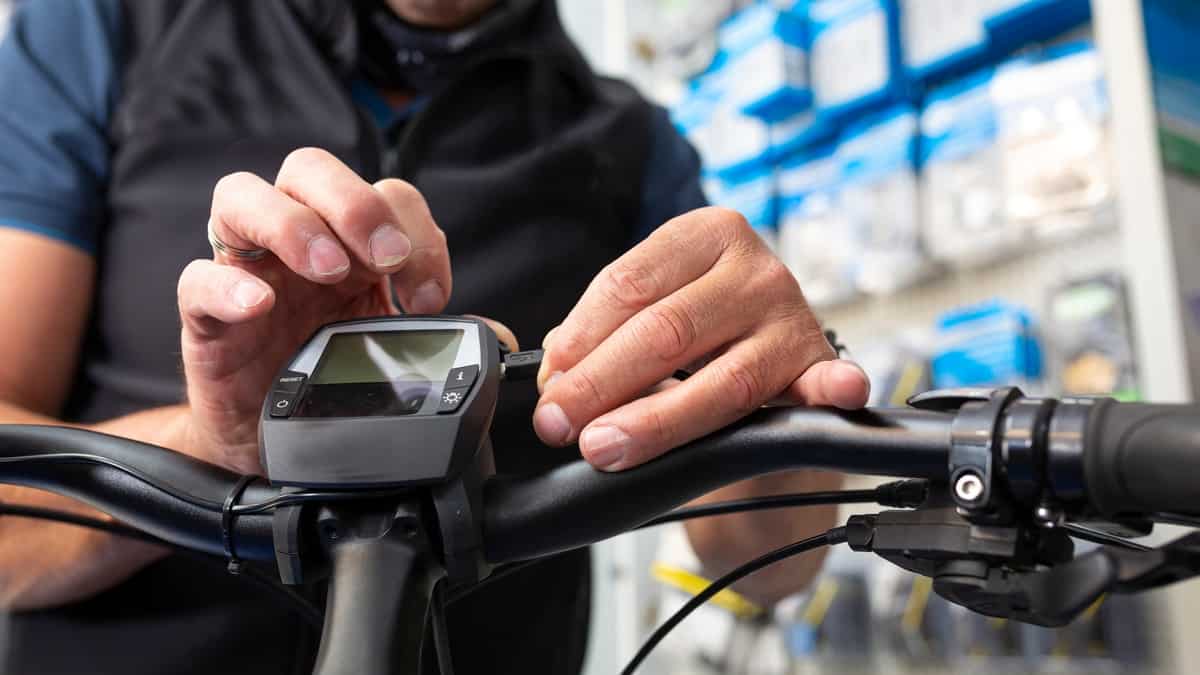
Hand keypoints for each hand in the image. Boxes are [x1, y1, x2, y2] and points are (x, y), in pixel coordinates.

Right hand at [176, 148, 452, 473]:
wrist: (269, 446)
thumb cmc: (328, 382)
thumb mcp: (392, 355)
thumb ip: (439, 337)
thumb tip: (499, 338)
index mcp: (350, 243)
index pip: (385, 195)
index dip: (415, 230)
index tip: (429, 294)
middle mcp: (295, 242)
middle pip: (310, 169)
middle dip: (355, 204)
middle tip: (385, 258)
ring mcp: (246, 271)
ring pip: (242, 197)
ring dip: (294, 224)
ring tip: (328, 269)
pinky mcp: (205, 317)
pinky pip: (197, 279)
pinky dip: (226, 284)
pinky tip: (258, 303)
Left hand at [533, 207, 869, 470]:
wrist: (771, 360)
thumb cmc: (698, 335)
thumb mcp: (651, 314)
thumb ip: (604, 335)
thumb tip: (556, 377)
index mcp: (704, 234)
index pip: (627, 284)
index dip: (579, 339)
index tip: (548, 382)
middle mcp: (754, 268)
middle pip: (664, 329)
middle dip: (600, 384)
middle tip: (558, 424)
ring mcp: (792, 317)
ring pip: (721, 379)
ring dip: (656, 420)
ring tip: (605, 446)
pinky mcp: (821, 367)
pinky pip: (823, 383)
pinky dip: (830, 389)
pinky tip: (836, 392)